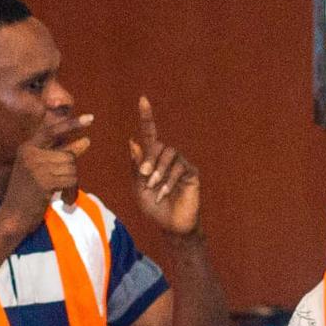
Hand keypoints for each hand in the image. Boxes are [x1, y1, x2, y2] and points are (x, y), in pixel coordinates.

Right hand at [0, 111, 89, 232]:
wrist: (12, 217)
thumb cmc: (27, 195)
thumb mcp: (41, 171)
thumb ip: (61, 154)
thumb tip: (86, 141)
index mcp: (28, 147)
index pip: (53, 130)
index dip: (72, 124)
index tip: (90, 118)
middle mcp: (31, 153)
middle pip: (68, 155)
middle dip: (72, 172)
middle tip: (66, 187)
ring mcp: (36, 166)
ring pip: (71, 168)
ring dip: (72, 184)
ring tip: (63, 195)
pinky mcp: (43, 180)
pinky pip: (71, 180)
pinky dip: (72, 192)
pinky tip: (65, 201)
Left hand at [130, 97, 202, 240]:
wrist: (171, 226)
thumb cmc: (154, 208)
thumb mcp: (138, 187)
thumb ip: (137, 166)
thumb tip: (133, 141)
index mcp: (153, 159)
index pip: (150, 134)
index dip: (147, 117)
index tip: (142, 100)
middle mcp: (168, 158)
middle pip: (158, 145)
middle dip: (150, 160)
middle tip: (145, 176)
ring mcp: (181, 164)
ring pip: (169, 154)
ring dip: (159, 171)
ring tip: (155, 187)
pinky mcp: (192, 173)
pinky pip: (180, 167)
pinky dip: (169, 180)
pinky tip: (165, 192)